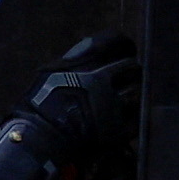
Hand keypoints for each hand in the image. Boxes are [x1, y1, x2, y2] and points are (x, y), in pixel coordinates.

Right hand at [14, 33, 140, 175]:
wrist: (42, 137)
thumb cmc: (42, 102)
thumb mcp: (53, 70)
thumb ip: (77, 58)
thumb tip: (91, 46)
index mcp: (89, 61)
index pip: (119, 42)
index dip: (123, 47)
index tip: (123, 53)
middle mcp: (105, 79)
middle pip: (132, 67)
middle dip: (129, 72)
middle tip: (124, 79)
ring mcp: (114, 104)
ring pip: (137, 92)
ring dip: (131, 94)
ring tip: (121, 99)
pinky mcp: (119, 128)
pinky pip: (135, 117)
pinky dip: (130, 116)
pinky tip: (120, 117)